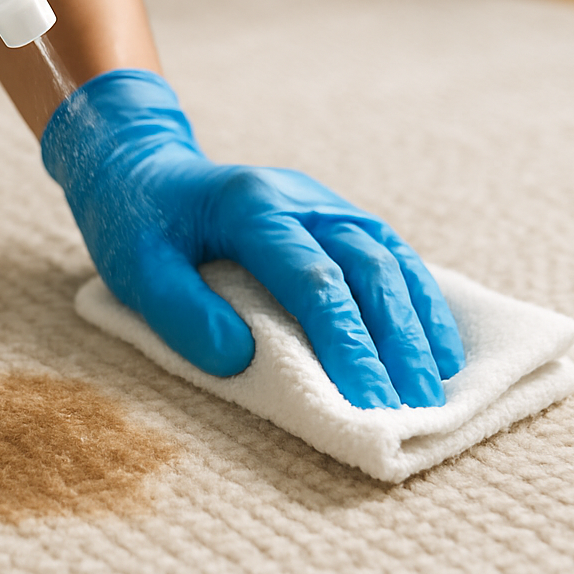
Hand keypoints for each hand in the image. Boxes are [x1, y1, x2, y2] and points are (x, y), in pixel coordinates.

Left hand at [41, 70, 464, 408]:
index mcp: (251, 207)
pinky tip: (430, 334)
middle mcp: (299, 198)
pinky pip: (383, 252)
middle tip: (416, 406)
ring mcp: (319, 203)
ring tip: (438, 379)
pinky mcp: (328, 215)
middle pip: (366, 268)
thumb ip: (182, 312)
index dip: (346, 343)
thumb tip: (241, 357)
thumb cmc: (136, 224)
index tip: (370, 401)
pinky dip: (412, 295)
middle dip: (396, 340)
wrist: (140, 167)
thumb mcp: (136, 268)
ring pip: (387, 256)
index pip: (313, 282)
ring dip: (417, 318)